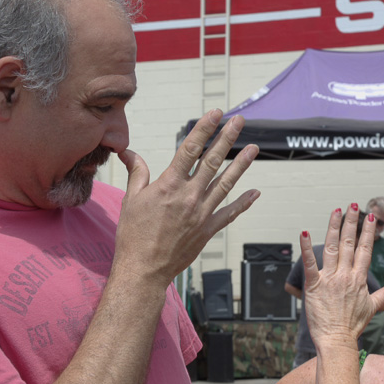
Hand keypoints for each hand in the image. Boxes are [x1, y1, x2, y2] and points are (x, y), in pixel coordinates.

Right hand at [113, 109, 259, 287]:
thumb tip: (128, 152)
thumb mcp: (131, 200)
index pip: (190, 149)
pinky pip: (230, 214)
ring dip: (241, 164)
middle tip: (239, 121)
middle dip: (227, 138)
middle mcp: (189, 196)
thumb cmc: (133, 235)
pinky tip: (255, 192)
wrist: (144, 269)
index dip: (204, 129)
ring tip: (254, 148)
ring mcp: (201, 214)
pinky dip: (243, 203)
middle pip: (213, 161)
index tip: (215, 114)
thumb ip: (137, 173)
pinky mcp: (208, 230)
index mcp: (169, 185)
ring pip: (226, 183)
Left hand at [301, 207, 383, 349]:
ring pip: (332, 248)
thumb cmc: (353, 325)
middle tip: (353, 205)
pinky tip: (304, 233)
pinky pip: (310, 263)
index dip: (367, 232)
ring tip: (336, 211)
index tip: (370, 216)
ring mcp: (329, 279)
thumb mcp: (374, 306)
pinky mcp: (314, 285)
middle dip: (351, 222)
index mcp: (359, 279)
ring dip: (334, 228)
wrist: (337, 340)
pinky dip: (306, 248)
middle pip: (349, 243)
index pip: (365, 249)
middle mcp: (345, 276)